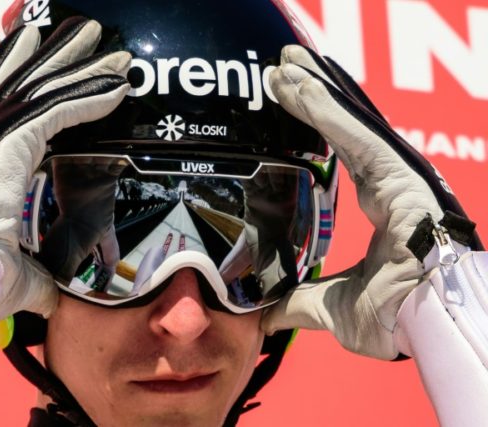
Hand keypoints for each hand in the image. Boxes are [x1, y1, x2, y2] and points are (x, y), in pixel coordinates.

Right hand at [0, 18, 130, 320]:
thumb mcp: (18, 275)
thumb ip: (40, 279)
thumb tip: (53, 300)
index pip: (22, 120)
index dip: (47, 96)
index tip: (69, 81)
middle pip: (28, 88)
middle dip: (59, 60)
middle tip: (87, 39)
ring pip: (42, 87)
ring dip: (75, 63)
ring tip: (99, 38)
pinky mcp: (11, 141)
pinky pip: (58, 108)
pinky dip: (89, 94)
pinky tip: (116, 82)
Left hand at [260, 45, 479, 358]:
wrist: (432, 330)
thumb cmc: (400, 318)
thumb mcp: (333, 305)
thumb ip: (299, 301)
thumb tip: (265, 313)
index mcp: (384, 207)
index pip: (343, 155)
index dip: (316, 127)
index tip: (287, 102)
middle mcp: (393, 184)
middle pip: (346, 129)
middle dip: (313, 95)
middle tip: (280, 66)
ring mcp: (402, 177)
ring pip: (351, 124)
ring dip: (314, 92)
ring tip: (282, 65)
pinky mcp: (405, 178)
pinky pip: (359, 138)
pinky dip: (328, 112)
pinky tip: (300, 88)